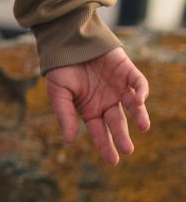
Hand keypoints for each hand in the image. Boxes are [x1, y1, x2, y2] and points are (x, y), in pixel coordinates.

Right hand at [45, 50, 150, 166]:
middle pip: (117, 123)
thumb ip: (65, 116)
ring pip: (133, 106)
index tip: (113, 160)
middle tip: (127, 150)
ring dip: (139, 116)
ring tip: (143, 126)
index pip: (100, 132)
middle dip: (122, 136)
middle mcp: (107, 102)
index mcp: (90, 110)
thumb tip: (70, 141)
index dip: (106, 146)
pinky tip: (140, 101)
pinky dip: (142, 91)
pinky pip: (139, 84)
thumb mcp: (58, 94)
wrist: (67, 41)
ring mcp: (119, 87)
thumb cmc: (60, 68)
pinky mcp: (127, 71)